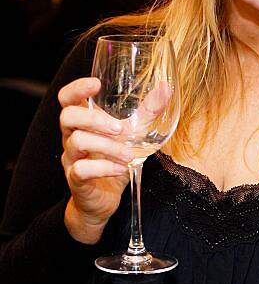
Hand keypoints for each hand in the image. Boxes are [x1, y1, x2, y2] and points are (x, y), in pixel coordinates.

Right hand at [59, 77, 131, 242]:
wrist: (103, 199)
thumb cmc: (114, 161)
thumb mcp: (132, 135)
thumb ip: (147, 113)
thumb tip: (167, 88)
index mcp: (82, 123)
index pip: (67, 98)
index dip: (76, 88)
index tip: (96, 84)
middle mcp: (71, 137)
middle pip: (67, 117)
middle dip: (94, 119)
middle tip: (119, 128)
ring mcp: (71, 159)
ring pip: (77, 142)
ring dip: (107, 146)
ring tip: (129, 155)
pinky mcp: (76, 180)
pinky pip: (81, 170)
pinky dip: (103, 168)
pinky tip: (121, 169)